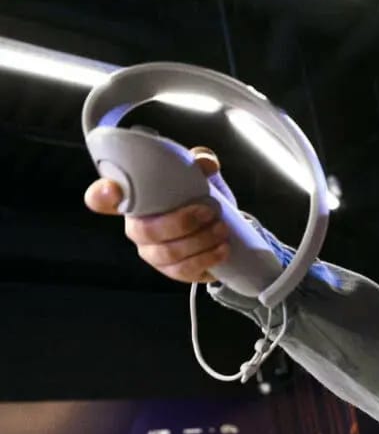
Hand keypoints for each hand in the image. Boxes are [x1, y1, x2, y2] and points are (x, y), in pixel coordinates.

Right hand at [83, 147, 233, 283]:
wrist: (220, 227)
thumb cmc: (198, 198)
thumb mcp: (199, 177)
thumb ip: (199, 164)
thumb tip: (206, 162)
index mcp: (133, 201)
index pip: (101, 199)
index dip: (101, 195)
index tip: (113, 189)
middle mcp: (136, 228)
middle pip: (145, 230)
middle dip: (180, 222)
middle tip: (209, 212)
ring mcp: (153, 253)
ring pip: (168, 252)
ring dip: (199, 241)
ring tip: (221, 228)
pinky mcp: (172, 270)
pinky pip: (184, 270)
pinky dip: (206, 259)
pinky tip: (222, 248)